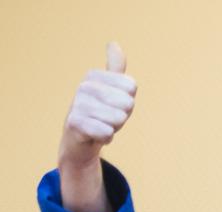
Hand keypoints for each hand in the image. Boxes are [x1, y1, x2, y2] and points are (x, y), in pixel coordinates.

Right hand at [59, 42, 135, 171]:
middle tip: (107, 118)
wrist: (78, 140)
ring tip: (100, 125)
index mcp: (94, 76)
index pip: (131, 88)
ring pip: (119, 119)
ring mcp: (77, 104)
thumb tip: (114, 43)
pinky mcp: (74, 123)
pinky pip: (107, 133)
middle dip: (122, 116)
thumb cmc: (100, 113)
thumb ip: (115, 68)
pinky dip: (106, 138)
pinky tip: (95, 136)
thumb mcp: (112, 89)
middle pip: (127, 103)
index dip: (128, 102)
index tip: (113, 105)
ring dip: (114, 128)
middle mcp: (83, 86)